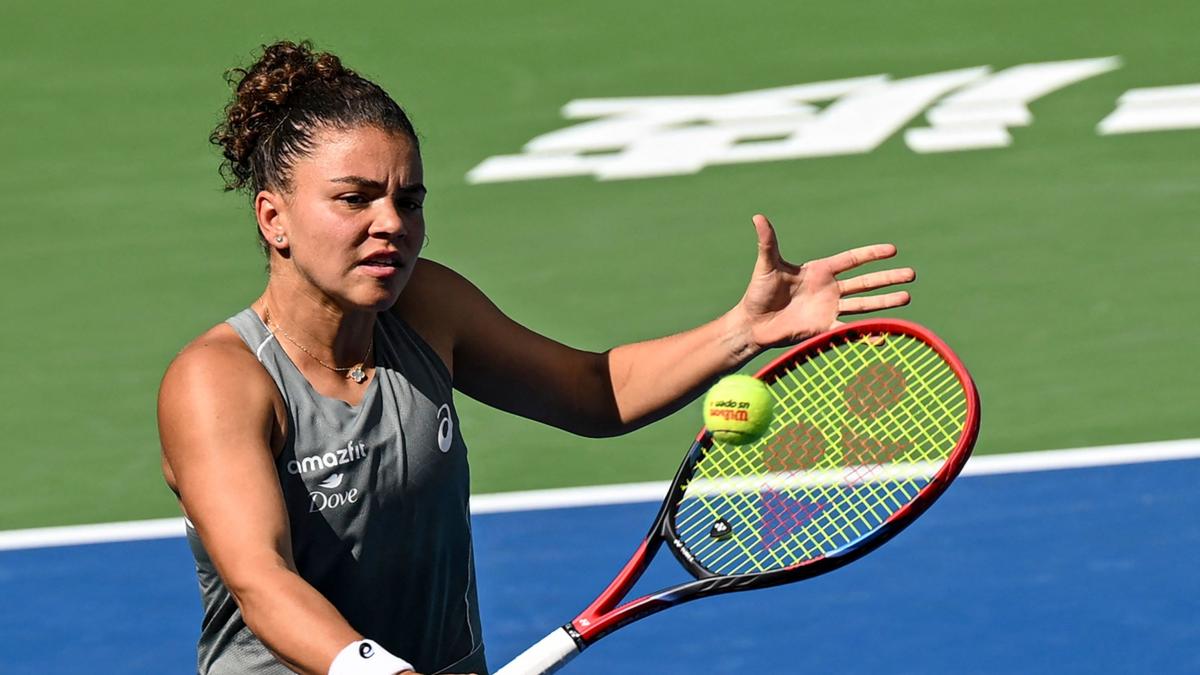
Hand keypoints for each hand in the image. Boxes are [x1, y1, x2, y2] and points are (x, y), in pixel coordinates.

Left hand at [731, 214, 914, 350]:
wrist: (753, 323)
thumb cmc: (758, 292)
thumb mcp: (766, 265)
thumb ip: (768, 242)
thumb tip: (757, 216)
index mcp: (819, 271)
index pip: (852, 260)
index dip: (872, 254)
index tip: (893, 250)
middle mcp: (829, 289)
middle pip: (865, 282)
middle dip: (888, 278)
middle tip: (912, 274)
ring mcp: (829, 309)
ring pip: (864, 304)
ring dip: (885, 302)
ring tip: (907, 297)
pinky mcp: (824, 328)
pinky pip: (849, 331)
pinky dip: (866, 333)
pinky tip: (883, 334)